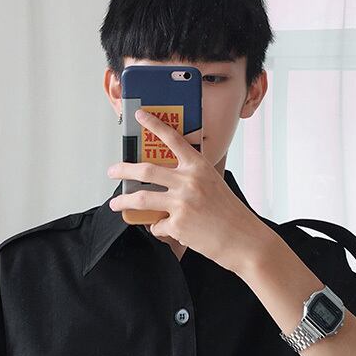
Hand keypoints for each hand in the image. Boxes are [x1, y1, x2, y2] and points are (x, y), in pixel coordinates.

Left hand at [106, 109, 273, 275]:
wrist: (243, 240)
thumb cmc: (230, 214)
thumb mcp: (213, 185)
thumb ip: (190, 179)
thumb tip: (163, 182)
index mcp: (199, 167)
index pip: (173, 139)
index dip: (154, 125)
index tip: (140, 115)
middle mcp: (189, 182)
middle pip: (146, 171)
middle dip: (123, 169)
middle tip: (112, 171)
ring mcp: (182, 204)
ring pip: (141, 199)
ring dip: (124, 201)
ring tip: (116, 204)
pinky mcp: (177, 225)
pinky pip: (157, 225)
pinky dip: (159, 228)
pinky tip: (170, 230)